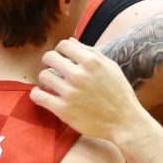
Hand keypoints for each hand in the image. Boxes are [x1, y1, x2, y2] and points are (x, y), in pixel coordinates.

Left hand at [34, 41, 150, 141]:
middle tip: (55, 70)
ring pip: (43, 75)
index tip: (63, 58)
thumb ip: (91, 52)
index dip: (61, 51)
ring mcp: (70, 93)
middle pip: (49, 57)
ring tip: (53, 85)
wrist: (124, 122)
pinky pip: (38, 96)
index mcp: (91, 61)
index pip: (63, 45)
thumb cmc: (119, 93)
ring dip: (47, 79)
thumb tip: (70, 41)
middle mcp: (78, 75)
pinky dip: (37, 94)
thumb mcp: (111, 67)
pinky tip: (43, 95)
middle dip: (50, 62)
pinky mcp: (63, 110)